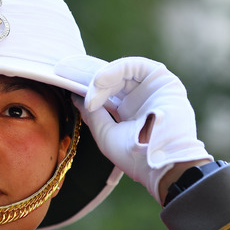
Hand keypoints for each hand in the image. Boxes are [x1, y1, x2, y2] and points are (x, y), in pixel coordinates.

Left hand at [57, 56, 211, 201]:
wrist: (160, 163)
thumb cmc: (133, 156)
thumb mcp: (104, 133)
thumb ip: (91, 114)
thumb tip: (74, 96)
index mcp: (130, 112)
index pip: (108, 91)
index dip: (90, 86)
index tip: (66, 80)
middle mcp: (142, 99)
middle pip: (114, 78)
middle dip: (93, 80)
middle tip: (74, 83)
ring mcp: (153, 89)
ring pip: (124, 71)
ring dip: (104, 77)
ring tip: (92, 90)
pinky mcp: (163, 81)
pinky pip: (137, 66)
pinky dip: (117, 69)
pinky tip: (101, 81)